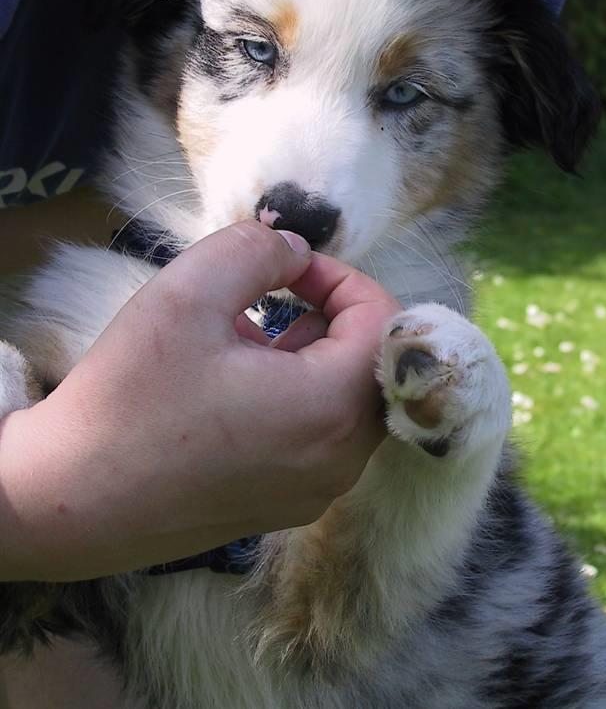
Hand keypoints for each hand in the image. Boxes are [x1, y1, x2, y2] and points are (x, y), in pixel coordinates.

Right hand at [0, 221, 399, 580]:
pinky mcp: (283, 510)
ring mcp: (314, 494)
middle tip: (266, 301)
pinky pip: (317, 438)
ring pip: (344, 402)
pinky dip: (293, 399)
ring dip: (308, 356)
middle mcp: (340, 463)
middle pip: (370, 364)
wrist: (66, 502)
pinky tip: (229, 389)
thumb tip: (298, 252)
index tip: (287, 270)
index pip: (385, 323)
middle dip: (327, 317)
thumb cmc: (128, 397)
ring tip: (240, 343)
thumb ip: (259, 250)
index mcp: (331, 410)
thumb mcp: (189, 291)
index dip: (342, 279)